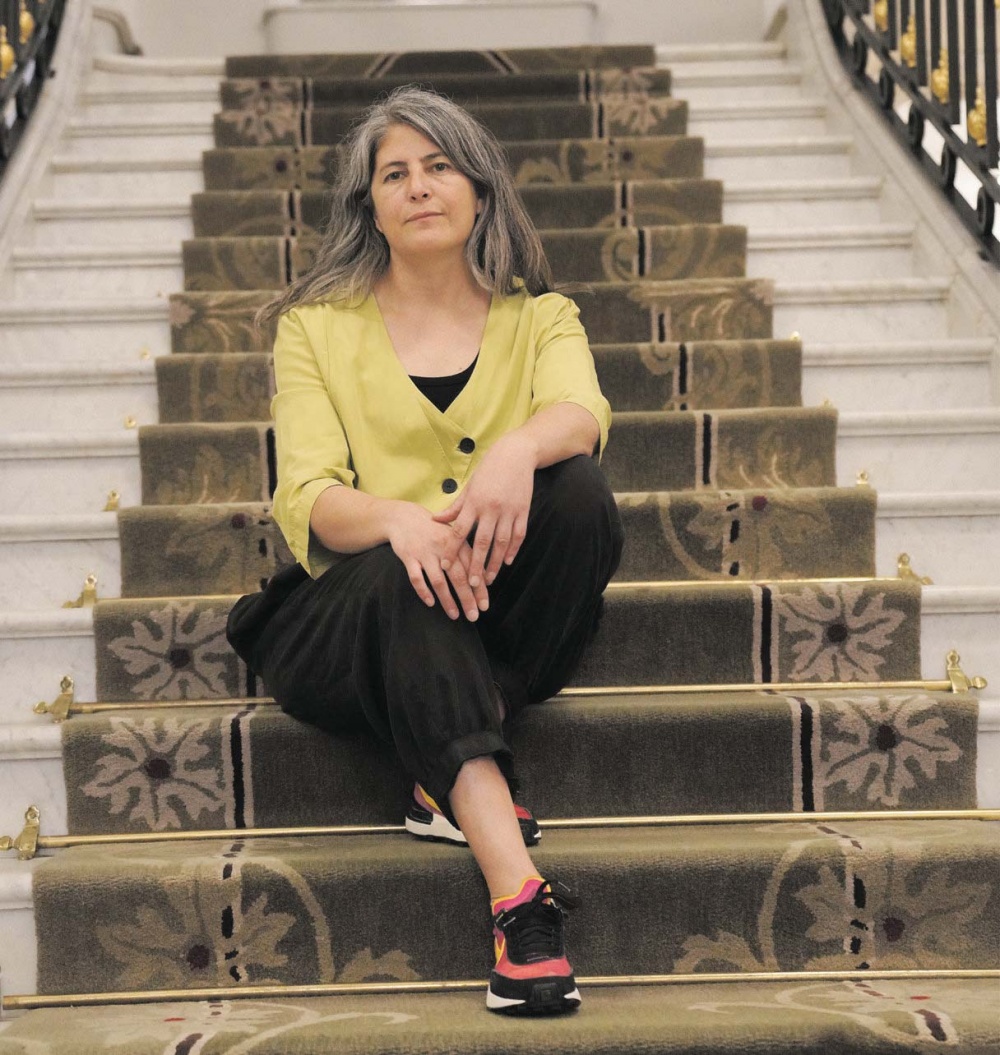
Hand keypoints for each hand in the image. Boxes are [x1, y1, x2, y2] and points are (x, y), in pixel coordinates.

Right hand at [385, 501, 488, 620]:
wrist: (405, 517)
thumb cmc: (434, 531)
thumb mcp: (453, 537)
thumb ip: (467, 555)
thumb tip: (483, 579)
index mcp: (457, 542)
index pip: (472, 568)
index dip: (479, 588)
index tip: (484, 605)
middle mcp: (443, 547)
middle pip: (458, 577)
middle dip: (467, 598)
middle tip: (474, 616)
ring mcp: (425, 552)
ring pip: (438, 580)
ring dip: (447, 600)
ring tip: (455, 615)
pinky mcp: (408, 556)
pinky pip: (416, 578)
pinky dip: (423, 591)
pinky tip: (430, 603)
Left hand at [433, 432, 535, 587]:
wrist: (516, 454)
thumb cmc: (489, 469)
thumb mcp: (470, 486)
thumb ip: (455, 506)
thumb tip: (436, 520)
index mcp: (474, 502)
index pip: (459, 530)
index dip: (451, 549)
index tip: (444, 565)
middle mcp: (491, 508)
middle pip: (482, 542)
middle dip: (476, 564)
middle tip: (470, 583)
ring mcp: (509, 510)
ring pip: (502, 542)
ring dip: (495, 563)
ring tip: (489, 579)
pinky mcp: (523, 510)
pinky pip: (519, 534)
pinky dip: (514, 549)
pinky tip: (508, 561)